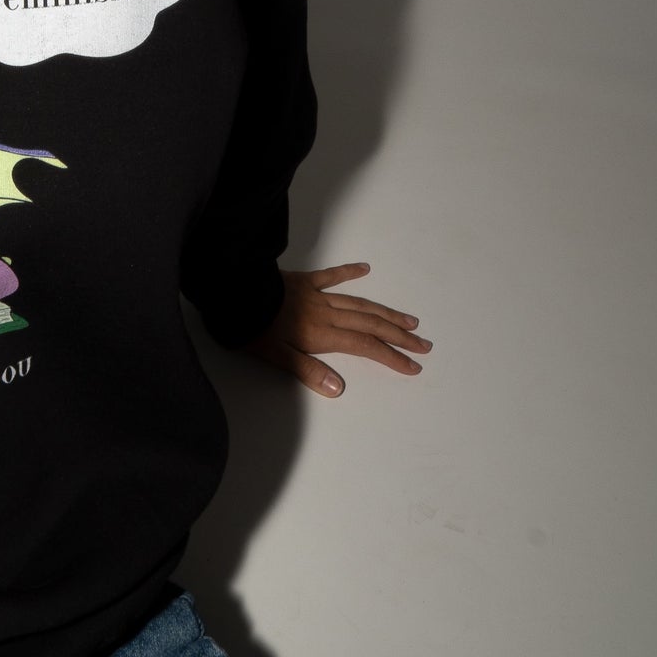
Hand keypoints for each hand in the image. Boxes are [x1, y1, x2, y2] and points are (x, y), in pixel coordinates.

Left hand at [247, 262, 430, 397]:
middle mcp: (325, 312)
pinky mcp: (302, 281)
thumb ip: (307, 370)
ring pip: (358, 303)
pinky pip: (331, 276)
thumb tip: (338, 388)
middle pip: (370, 324)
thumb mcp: (275, 355)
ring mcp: (315, 294)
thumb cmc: (250, 326)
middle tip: (424, 344)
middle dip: (399, 336)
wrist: (232, 289)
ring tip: (409, 320)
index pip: (364, 346)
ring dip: (385, 312)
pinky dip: (349, 272)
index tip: (414, 366)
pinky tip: (365, 268)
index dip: (391, 356)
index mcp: (320, 333)